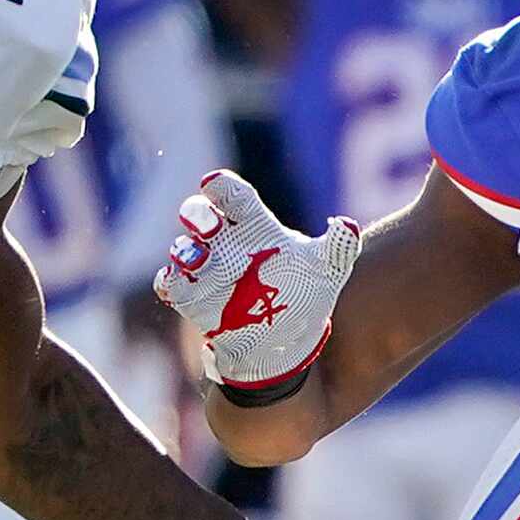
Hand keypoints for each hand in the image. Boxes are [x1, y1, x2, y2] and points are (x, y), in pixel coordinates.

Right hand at [154, 170, 359, 400]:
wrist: (289, 336)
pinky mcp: (193, 298)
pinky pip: (171, 285)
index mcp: (253, 225)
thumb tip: (348, 226)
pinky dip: (171, 283)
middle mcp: (224, 241)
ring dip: (185, 252)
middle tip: (208, 224)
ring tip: (197, 259)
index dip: (221, 188)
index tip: (214, 183)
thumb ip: (338, 247)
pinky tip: (179, 286)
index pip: (234, 197)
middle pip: (199, 216)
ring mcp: (206, 269)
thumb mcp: (326, 269)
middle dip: (198, 215)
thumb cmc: (304, 290)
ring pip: (184, 250)